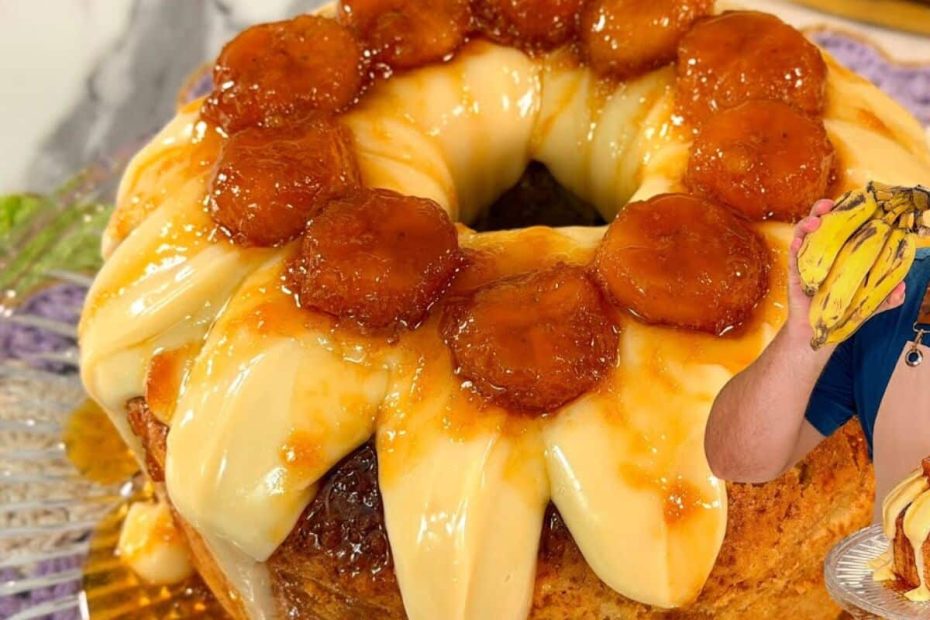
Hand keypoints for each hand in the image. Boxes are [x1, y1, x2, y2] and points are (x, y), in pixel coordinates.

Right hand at [786, 198, 906, 346]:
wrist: (818, 331)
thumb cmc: (842, 311)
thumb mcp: (869, 303)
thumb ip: (886, 297)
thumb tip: (901, 287)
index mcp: (840, 252)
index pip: (842, 225)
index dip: (845, 211)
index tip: (854, 202)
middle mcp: (822, 252)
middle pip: (820, 223)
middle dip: (822, 209)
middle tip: (829, 205)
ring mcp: (807, 261)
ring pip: (803, 235)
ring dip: (807, 223)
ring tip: (815, 222)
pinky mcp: (795, 274)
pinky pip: (793, 257)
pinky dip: (795, 247)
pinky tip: (799, 242)